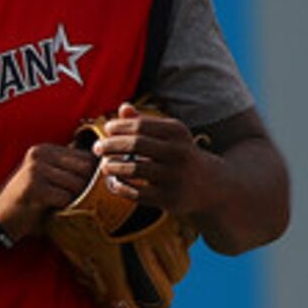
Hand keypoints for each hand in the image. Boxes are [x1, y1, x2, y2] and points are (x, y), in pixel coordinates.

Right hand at [0, 141, 104, 239]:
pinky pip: (65, 198)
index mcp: (45, 149)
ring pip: (77, 184)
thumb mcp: (47, 179)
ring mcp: (36, 170)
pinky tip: (57, 213)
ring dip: (77, 200)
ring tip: (69, 207)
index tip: (93, 190)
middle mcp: (40, 155)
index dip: (94, 174)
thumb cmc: (28, 202)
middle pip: (84, 168)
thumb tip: (103, 171)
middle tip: (86, 201)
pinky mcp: (35, 187)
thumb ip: (68, 172)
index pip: (85, 156)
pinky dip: (66, 209)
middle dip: (89, 187)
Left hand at [87, 101, 217, 214]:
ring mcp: (174, 177)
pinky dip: (120, 187)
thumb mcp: (170, 136)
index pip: (139, 126)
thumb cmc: (181, 155)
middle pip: (135, 145)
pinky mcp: (168, 199)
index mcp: (177, 133)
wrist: (211, 186)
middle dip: (110, 145)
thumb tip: (122, 108)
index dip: (118, 127)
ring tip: (104, 166)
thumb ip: (145, 122)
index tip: (106, 129)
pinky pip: (136, 193)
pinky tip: (112, 183)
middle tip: (96, 147)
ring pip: (134, 169)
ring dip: (112, 167)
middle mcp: (178, 153)